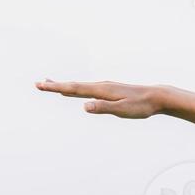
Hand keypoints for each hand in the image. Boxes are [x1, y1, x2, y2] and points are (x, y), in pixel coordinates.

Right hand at [36, 79, 164, 118]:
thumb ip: (103, 108)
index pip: (74, 89)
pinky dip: (76, 88)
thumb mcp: (122, 110)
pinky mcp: (108, 90)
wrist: (156, 97)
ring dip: (64, 85)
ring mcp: (104, 87)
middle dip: (55, 85)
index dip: (56, 88)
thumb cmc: (140, 106)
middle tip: (38, 84)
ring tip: (51, 84)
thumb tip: (84, 106)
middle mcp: (100, 86)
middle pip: (73, 86)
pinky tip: (75, 90)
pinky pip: (87, 88)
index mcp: (101, 90)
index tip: (41, 85)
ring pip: (79, 86)